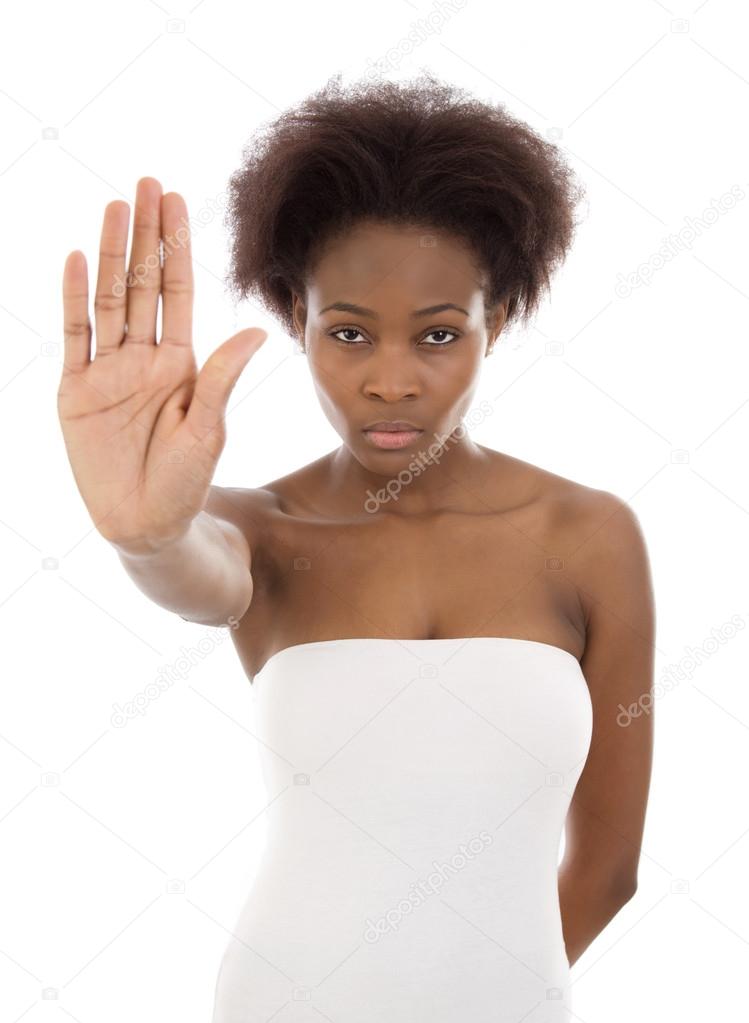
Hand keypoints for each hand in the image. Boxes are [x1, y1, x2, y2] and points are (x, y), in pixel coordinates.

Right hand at [58, 177, 266, 550]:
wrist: (146, 524)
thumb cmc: (186, 481)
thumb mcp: (209, 428)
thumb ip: (222, 378)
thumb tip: (254, 331)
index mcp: (180, 362)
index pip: (176, 291)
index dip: (175, 246)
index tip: (176, 201)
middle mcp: (143, 358)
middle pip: (142, 284)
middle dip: (145, 234)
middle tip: (145, 183)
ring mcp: (108, 371)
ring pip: (109, 300)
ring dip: (112, 255)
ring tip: (115, 208)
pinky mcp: (77, 391)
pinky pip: (76, 338)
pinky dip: (75, 300)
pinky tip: (79, 261)